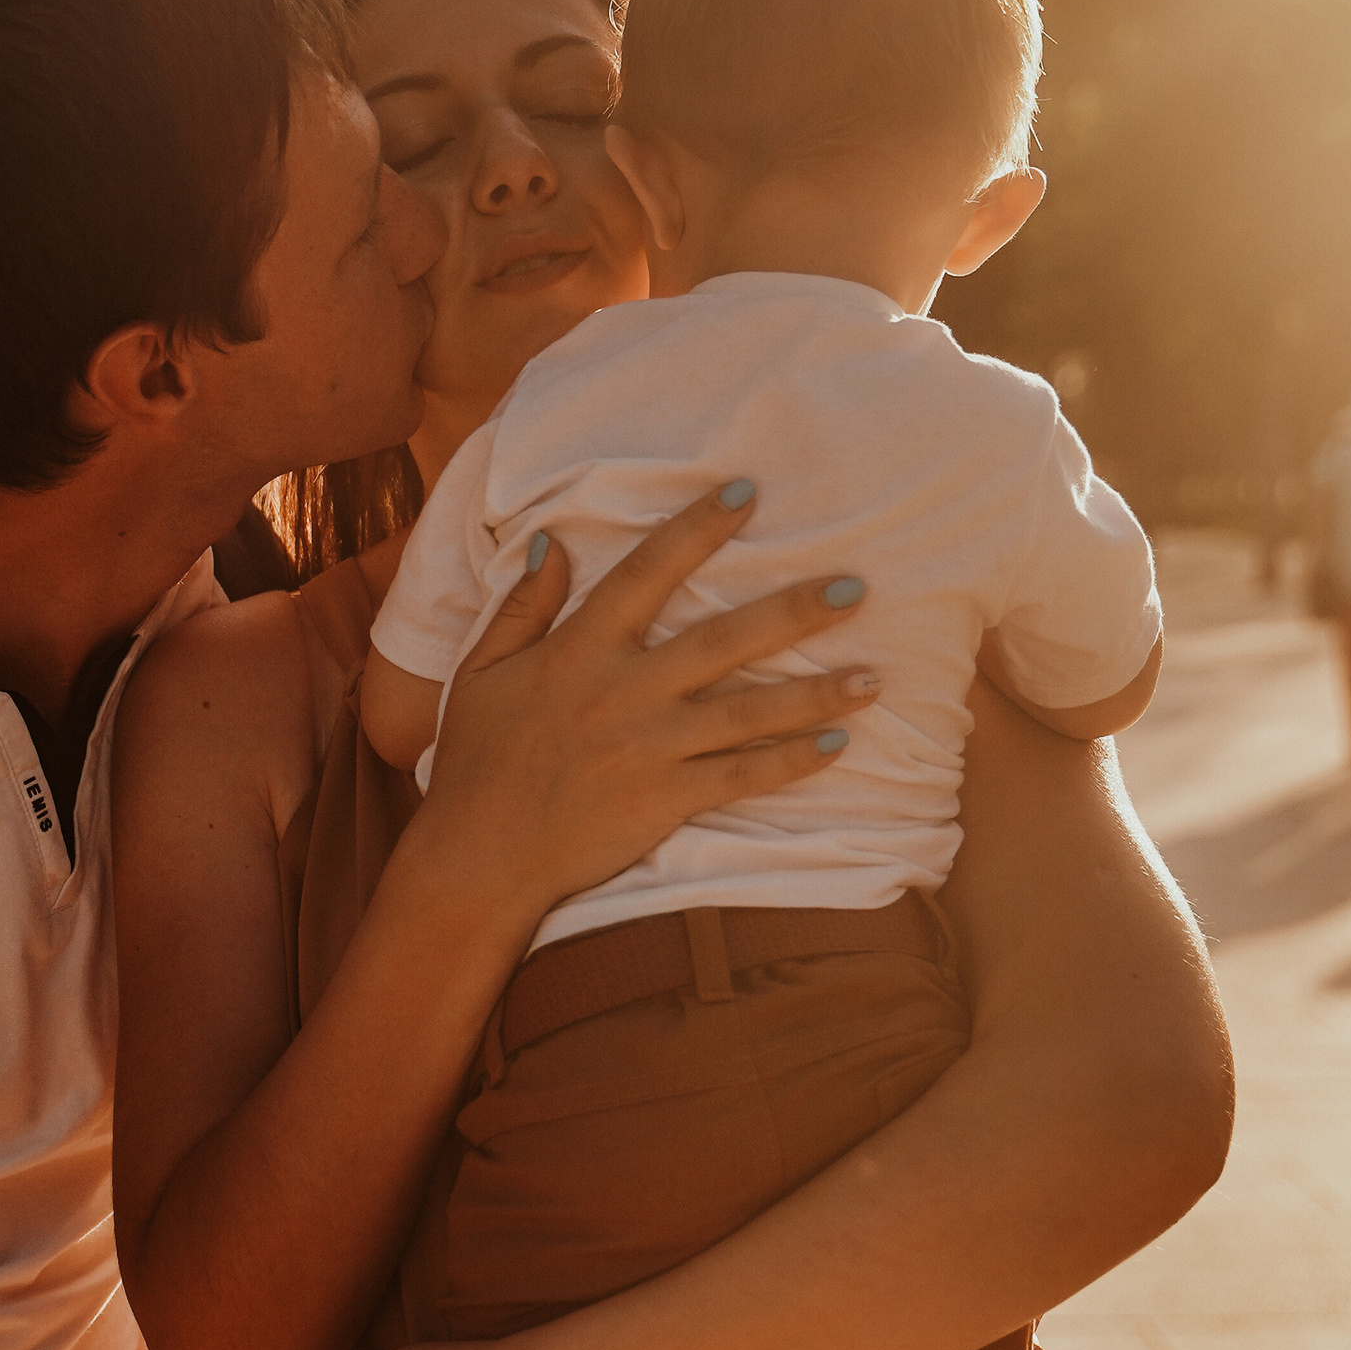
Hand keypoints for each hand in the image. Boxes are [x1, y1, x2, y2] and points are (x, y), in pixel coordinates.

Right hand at [416, 488, 873, 928]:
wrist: (478, 857)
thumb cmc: (476, 763)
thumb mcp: (481, 673)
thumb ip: (521, 606)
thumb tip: (551, 540)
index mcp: (579, 650)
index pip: (646, 573)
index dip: (697, 529)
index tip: (747, 492)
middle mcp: (623, 691)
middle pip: (723, 639)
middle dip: (793, 611)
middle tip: (855, 586)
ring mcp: (649, 748)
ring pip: (748, 711)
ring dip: (816, 693)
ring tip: (874, 677)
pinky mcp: (665, 800)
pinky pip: (741, 776)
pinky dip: (791, 762)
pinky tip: (839, 746)